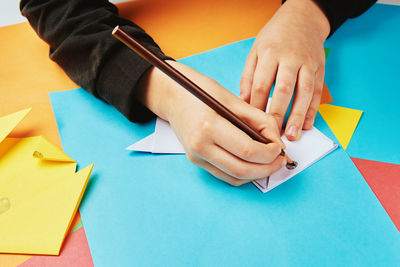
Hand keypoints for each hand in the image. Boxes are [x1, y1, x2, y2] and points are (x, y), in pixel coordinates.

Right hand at [136, 61, 286, 185]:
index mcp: (209, 126)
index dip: (270, 153)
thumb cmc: (201, 91)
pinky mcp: (196, 161)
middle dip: (268, 168)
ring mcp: (196, 156)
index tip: (280, 148)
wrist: (172, 97)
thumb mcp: (232, 99)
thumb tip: (277, 141)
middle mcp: (200, 146)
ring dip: (257, 174)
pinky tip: (253, 165)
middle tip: (280, 160)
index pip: (247, 150)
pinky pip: (225, 176)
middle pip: (242, 169)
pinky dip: (243, 174)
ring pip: (234, 177)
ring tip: (270, 163)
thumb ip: (259, 120)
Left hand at [240, 0, 329, 140]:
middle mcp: (291, 58)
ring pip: (304, 92)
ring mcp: (308, 63)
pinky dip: (313, 110)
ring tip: (292, 134)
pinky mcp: (320, 69)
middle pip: (284, 89)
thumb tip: (243, 103)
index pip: (261, 84)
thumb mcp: (255, 51)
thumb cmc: (275, 37)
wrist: (303, 18)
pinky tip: (307, 124)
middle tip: (272, 135)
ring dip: (298, 115)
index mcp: (270, 53)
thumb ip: (248, 76)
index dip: (256, 106)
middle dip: (278, 114)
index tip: (252, 123)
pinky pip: (317, 92)